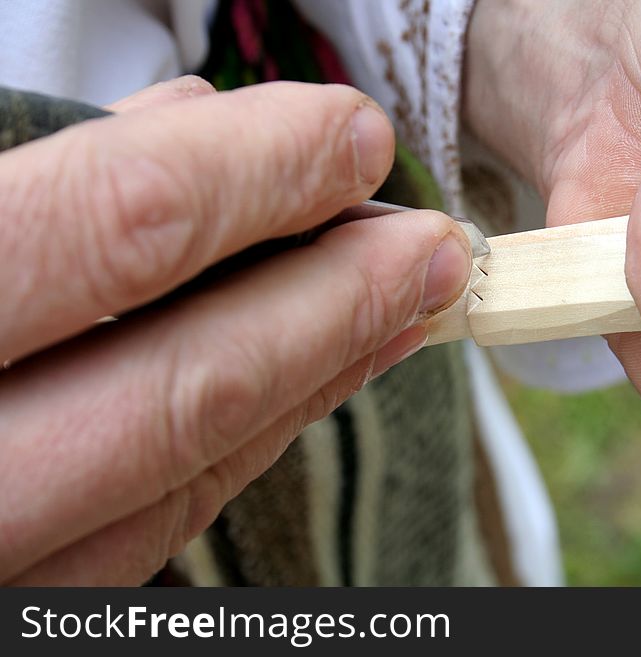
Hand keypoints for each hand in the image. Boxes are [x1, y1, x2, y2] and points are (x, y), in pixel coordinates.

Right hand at [0, 77, 471, 583]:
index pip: (107, 233)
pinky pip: (154, 524)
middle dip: (330, 299)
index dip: (252, 177)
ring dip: (315, 376)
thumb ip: (35, 183)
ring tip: (402, 307)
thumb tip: (183, 126)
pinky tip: (307, 380)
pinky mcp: (24, 613)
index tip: (352, 137)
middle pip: (181, 381)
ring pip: (185, 470)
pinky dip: (244, 441)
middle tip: (430, 242)